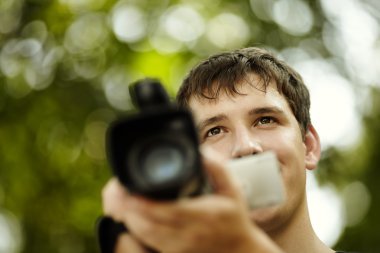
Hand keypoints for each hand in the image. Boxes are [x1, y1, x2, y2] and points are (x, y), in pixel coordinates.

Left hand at [102, 148, 283, 252]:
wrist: (237, 250)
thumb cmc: (233, 218)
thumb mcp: (232, 189)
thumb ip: (217, 168)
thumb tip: (200, 152)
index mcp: (203, 216)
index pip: (167, 211)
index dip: (143, 203)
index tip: (127, 191)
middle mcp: (188, 234)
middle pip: (148, 225)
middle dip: (127, 208)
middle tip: (115, 191)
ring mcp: (178, 247)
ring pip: (144, 235)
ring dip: (128, 218)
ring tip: (118, 200)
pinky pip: (147, 244)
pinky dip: (134, 229)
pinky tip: (129, 216)